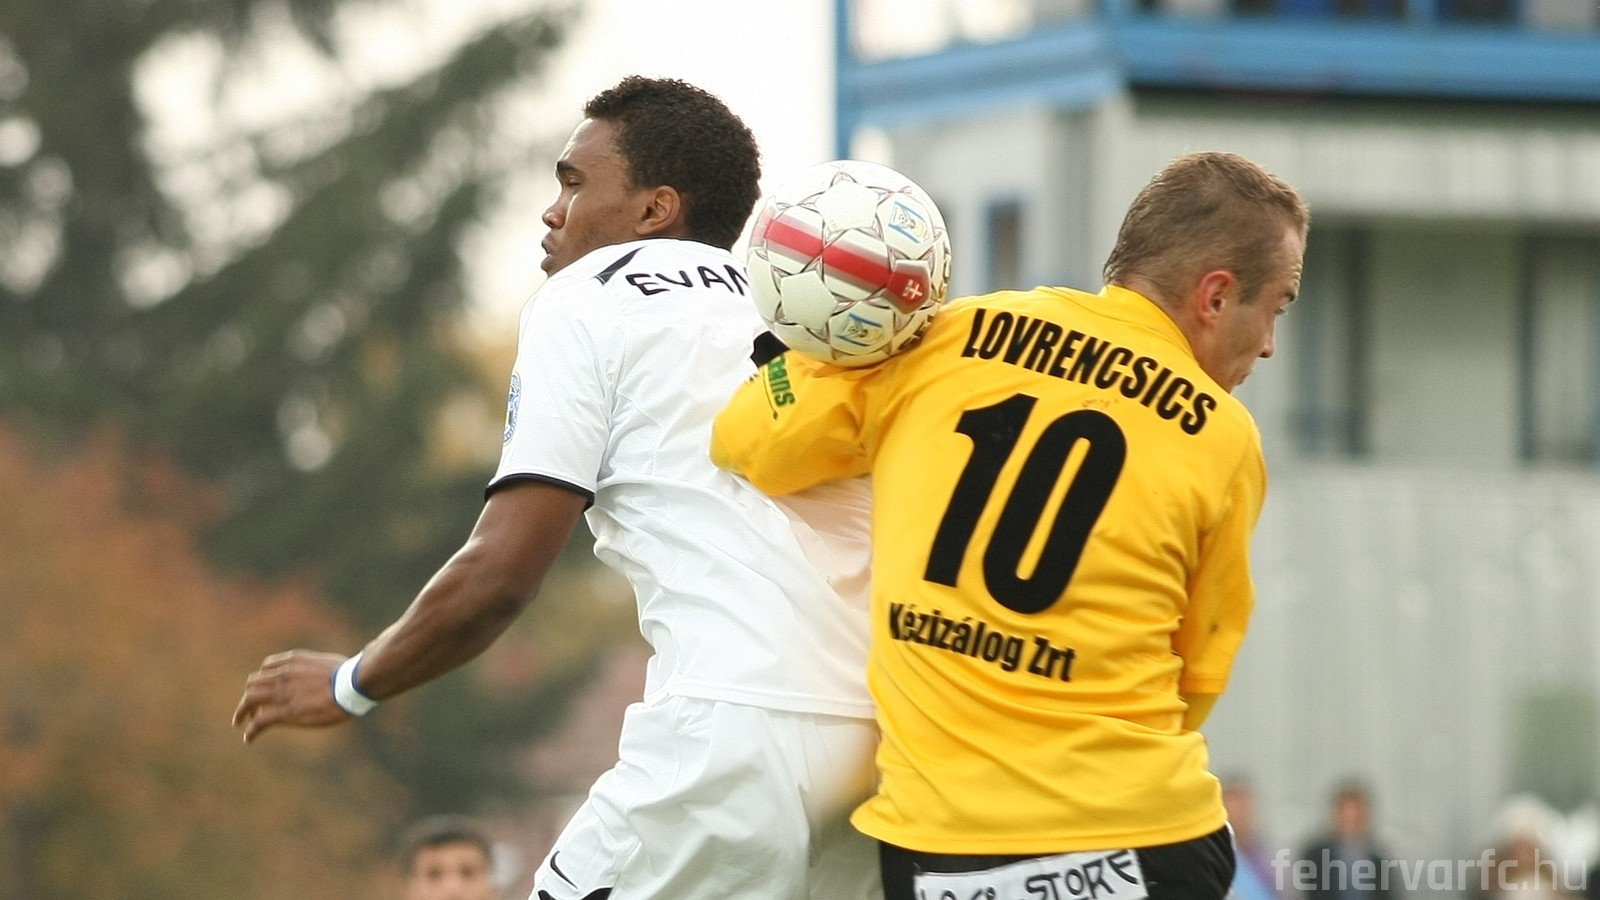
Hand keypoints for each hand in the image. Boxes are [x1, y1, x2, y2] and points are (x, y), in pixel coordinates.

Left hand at [232, 650, 352, 743]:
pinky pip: (259, 721)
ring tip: (240, 722)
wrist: (352, 684)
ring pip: (249, 700)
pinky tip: (249, 738)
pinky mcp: (285, 712)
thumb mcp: (333, 663)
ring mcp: (281, 692)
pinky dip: (250, 730)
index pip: (267, 668)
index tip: (265, 690)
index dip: (263, 680)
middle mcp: (282, 674)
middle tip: (250, 709)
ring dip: (242, 712)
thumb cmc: (352, 675)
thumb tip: (339, 673)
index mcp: (294, 661)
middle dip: (250, 695)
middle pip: (253, 683)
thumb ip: (324, 668)